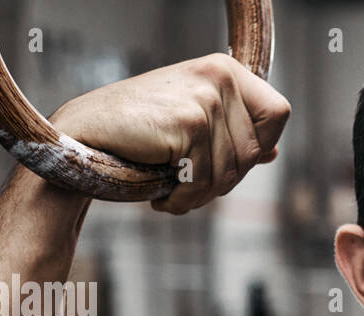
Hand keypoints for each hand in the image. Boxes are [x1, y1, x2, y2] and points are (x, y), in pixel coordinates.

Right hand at [50, 53, 290, 213]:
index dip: (259, 147)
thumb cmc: (138, 134)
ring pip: (232, 172)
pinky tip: (161, 193)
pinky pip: (206, 180)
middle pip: (254, 151)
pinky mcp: (190, 122)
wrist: (84, 135)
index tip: (223, 160)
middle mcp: (220, 75)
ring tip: (172, 188)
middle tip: (187, 183)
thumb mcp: (192, 126)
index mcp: (225, 69)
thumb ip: (233, 134)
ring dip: (201, 194)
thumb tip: (273, 152)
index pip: (279, 114)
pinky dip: (184, 199)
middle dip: (223, 180)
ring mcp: (206, 97)